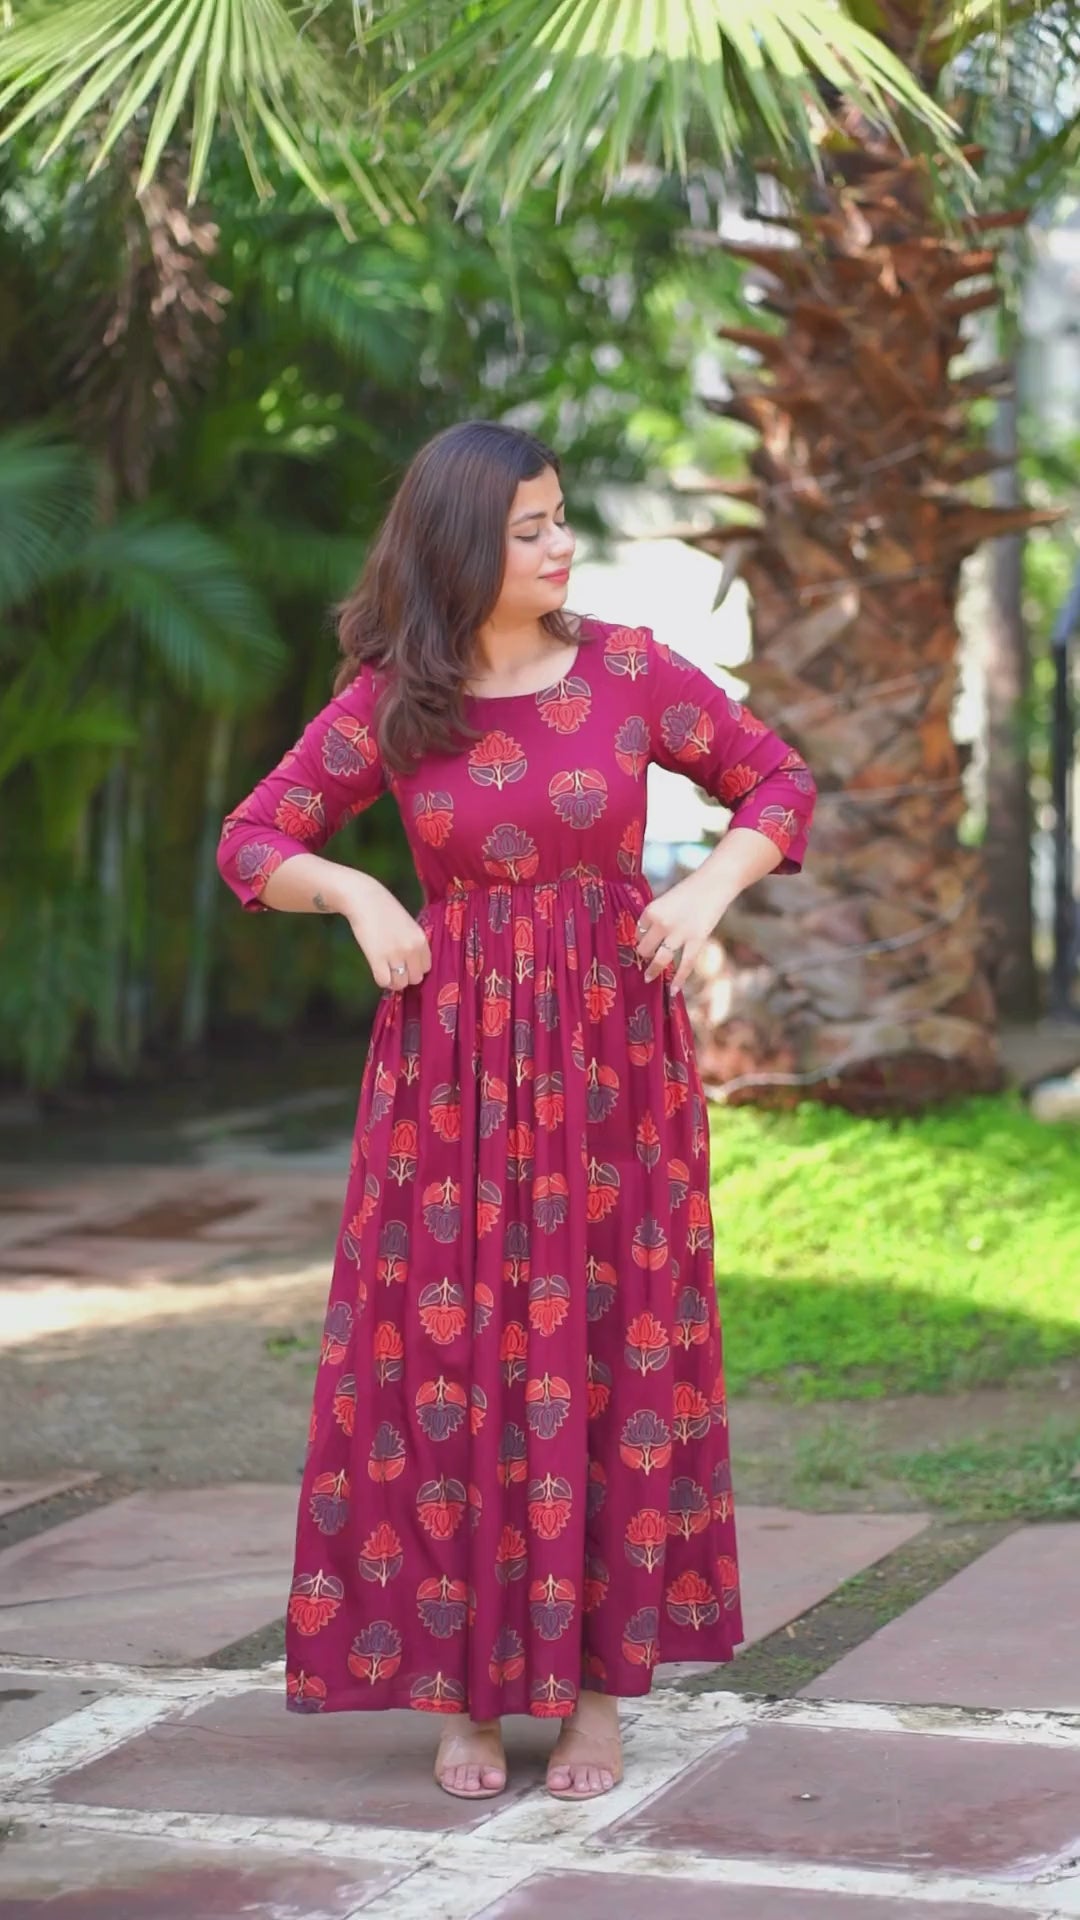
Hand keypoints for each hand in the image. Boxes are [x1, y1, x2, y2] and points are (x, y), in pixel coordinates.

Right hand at [339, 873, 432, 991]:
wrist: (365, 900)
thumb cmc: (385, 909)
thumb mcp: (409, 925)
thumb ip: (413, 943)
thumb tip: (412, 964)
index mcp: (422, 940)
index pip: (426, 968)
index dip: (415, 968)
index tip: (406, 965)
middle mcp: (412, 949)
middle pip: (415, 978)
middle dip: (405, 976)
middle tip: (394, 968)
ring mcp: (395, 954)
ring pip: (400, 983)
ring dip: (393, 980)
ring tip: (386, 970)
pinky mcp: (377, 958)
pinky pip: (384, 981)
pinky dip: (381, 980)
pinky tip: (378, 970)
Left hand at [635, 872, 726, 993]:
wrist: (714, 883)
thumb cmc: (689, 891)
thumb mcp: (665, 900)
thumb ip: (656, 919)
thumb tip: (646, 939)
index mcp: (651, 910)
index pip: (637, 933)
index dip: (640, 939)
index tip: (641, 945)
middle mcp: (662, 923)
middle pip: (644, 949)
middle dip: (644, 955)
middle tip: (645, 960)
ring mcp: (679, 934)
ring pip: (660, 960)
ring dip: (653, 971)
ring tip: (648, 978)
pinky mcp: (696, 940)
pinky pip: (685, 965)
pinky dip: (679, 979)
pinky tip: (673, 990)